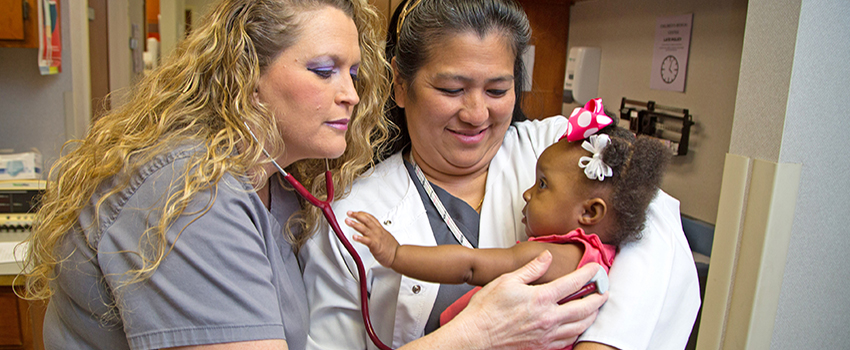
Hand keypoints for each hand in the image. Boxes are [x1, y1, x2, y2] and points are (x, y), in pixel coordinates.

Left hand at [346, 211, 399, 266]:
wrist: (399, 256)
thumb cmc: (392, 248)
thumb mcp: (385, 236)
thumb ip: (378, 233)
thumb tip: (373, 232)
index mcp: (380, 229)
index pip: (370, 218)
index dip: (362, 213)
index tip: (355, 212)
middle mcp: (377, 232)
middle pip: (366, 220)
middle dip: (357, 215)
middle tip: (349, 213)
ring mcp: (376, 238)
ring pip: (364, 228)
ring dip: (355, 224)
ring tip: (348, 221)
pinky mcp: (375, 245)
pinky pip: (366, 240)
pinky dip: (360, 238)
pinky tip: (354, 237)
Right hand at [448, 252, 607, 349]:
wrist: (476, 335)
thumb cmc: (487, 309)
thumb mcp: (507, 280)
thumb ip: (531, 269)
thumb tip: (546, 257)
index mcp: (541, 299)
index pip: (573, 284)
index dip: (589, 275)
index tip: (596, 269)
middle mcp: (548, 318)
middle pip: (584, 308)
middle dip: (598, 298)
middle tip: (605, 291)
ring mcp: (547, 335)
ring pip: (580, 327)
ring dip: (592, 316)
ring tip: (595, 308)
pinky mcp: (542, 346)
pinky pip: (568, 340)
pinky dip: (578, 332)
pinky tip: (577, 327)